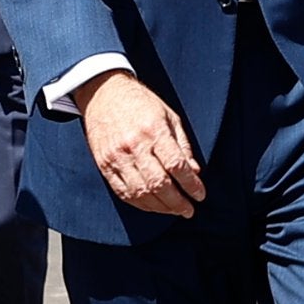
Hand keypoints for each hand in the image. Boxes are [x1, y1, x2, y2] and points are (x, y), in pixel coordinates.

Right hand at [80, 70, 206, 217]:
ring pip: (141, 192)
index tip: (200, 195)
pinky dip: (141, 204)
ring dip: (161, 207)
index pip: (176, 166)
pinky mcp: (104, 165)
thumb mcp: (169, 116)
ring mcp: (117, 157)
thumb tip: (194, 172)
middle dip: (178, 202)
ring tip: (174, 210)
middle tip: (189, 209)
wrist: (104, 93)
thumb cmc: (140, 103)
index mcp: (154, 130)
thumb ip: (182, 146)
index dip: (191, 185)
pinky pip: (123, 192)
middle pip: (159, 184)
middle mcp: (134, 145)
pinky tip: (153, 205)